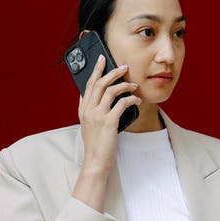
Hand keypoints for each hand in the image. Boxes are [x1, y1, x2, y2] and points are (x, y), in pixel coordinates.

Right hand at [72, 55, 140, 211]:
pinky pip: (121, 104)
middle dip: (112, 72)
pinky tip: (136, 100)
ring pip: (110, 91)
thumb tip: (94, 95)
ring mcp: (97, 115)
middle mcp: (88, 110)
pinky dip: (131, 99)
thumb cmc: (96, 143)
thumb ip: (89, 109)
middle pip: (99, 83)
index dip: (96, 70)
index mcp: (83, 109)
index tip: (102, 59)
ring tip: (133, 84)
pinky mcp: (108, 122)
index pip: (88, 84)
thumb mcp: (88, 124)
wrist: (96, 161)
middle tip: (124, 66)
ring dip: (124, 85)